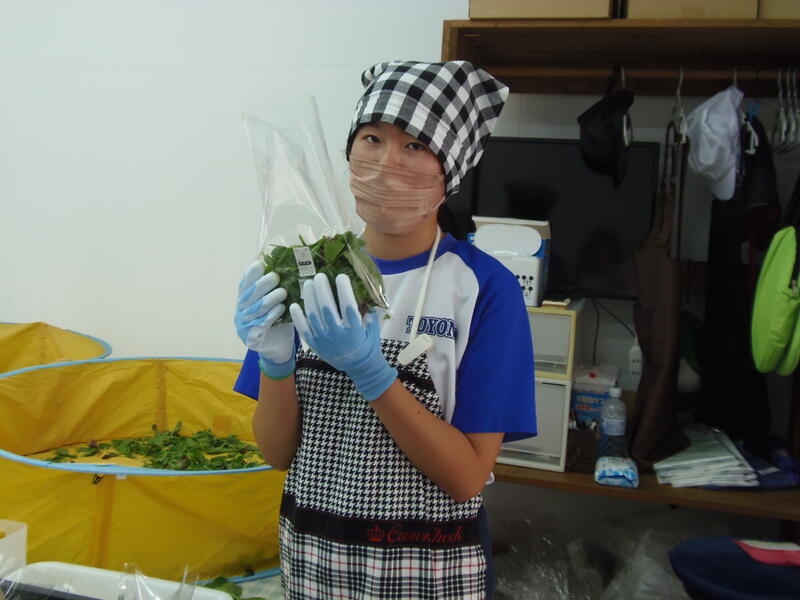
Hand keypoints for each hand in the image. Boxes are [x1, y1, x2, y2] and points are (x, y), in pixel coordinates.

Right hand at [234, 261, 294, 376]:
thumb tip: (287, 270)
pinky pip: (261, 323)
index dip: (250, 275)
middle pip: (249, 295)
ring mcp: (243, 325)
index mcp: (244, 301)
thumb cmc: (278, 321)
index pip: (244, 285)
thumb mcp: (276, 303)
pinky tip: (281, 309)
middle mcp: (240, 312)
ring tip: (283, 292)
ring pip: (256, 308)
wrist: (278, 348)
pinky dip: (272, 315)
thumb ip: (275, 290)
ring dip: (270, 299)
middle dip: (262, 284)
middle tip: (276, 276)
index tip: (259, 264)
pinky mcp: (251, 337)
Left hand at [289, 273, 395, 400]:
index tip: (341, 276)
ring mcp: (325, 341)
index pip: (348, 306)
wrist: (360, 368)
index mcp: (355, 330)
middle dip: (322, 290)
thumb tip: (362, 290)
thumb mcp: (373, 327)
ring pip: (313, 316)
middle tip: (320, 276)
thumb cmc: (368, 344)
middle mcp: (338, 335)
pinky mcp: (315, 345)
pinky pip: (303, 329)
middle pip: (327, 309)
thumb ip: (367, 311)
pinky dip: (298, 317)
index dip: (344, 290)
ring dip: (310, 298)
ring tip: (308, 284)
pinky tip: (295, 304)